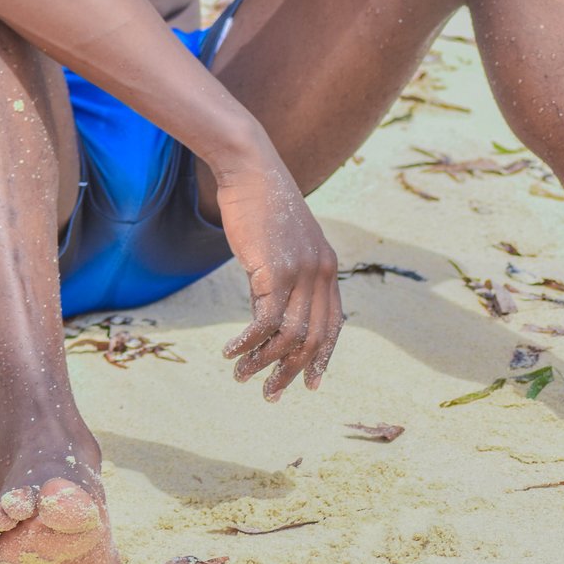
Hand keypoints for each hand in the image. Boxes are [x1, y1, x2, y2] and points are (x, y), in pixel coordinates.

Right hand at [214, 155, 342, 399]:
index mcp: (328, 266)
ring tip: (241, 376)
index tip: (310, 384)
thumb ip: (285, 276)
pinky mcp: (277, 270)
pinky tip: (231, 352)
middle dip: (291, 372)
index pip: (333, 325)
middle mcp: (322, 272)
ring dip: (264, 363)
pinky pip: (265, 321)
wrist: (251, 169)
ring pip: (289, 336)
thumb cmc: (261, 202)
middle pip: (313, 338)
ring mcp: (302, 272)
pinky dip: (248, 343)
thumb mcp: (281, 244)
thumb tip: (269, 317)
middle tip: (269, 393)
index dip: (322, 358)